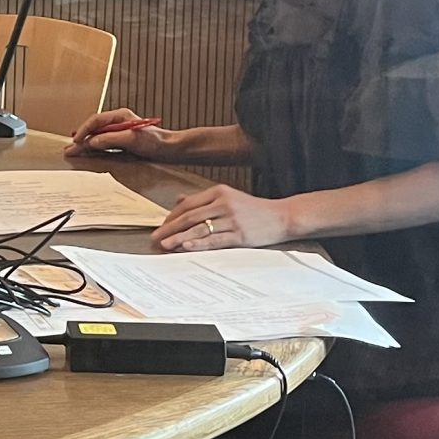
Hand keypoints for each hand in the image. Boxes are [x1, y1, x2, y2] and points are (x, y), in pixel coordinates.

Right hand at [67, 106, 174, 159]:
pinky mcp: (122, 142)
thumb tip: (92, 141)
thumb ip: (110, 139)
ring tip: (73, 151)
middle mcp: (118, 123)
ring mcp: (120, 133)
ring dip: (85, 144)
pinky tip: (87, 152)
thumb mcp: (131, 139)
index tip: (76, 140)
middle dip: (81, 138)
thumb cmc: (155, 141)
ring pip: (97, 137)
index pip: (96, 120)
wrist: (170, 149)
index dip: (84, 130)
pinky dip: (93, 149)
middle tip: (69, 148)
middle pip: (94, 129)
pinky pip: (103, 144)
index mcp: (120, 116)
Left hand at [153, 183, 291, 251]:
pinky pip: (215, 240)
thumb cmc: (254, 209)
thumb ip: (203, 199)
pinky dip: (198, 243)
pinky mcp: (240, 234)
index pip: (188, 205)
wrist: (282, 216)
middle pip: (190, 217)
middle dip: (170, 228)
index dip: (171, 217)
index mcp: (219, 192)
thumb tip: (179, 200)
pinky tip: (186, 246)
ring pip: (200, 228)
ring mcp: (232, 219)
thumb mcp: (229, 197)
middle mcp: (224, 203)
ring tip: (165, 245)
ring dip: (180, 238)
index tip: (160, 228)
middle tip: (155, 238)